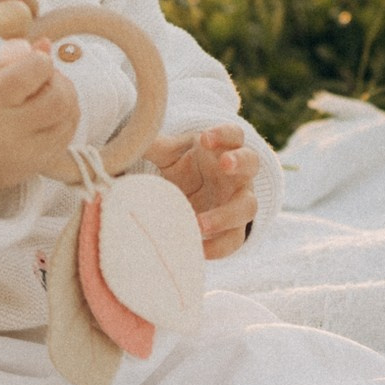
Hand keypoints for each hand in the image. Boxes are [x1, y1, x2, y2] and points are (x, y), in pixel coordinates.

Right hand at [0, 36, 81, 203]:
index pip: (31, 72)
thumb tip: (46, 44)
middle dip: (59, 80)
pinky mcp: (41, 164)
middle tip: (44, 78)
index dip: (40, 61)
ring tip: (46, 93)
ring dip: (66, 96)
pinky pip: (69, 133)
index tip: (32, 62)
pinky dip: (66, 116)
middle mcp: (7, 131)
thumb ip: (14, 61)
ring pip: (69, 115)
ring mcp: (27, 152)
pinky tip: (49, 112)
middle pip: (58, 97)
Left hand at [140, 122, 258, 258]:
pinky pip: (235, 239)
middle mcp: (238, 174)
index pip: (233, 134)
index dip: (223, 134)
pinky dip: (219, 247)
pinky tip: (199, 250)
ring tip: (200, 224)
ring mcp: (240, 201)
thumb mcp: (169, 155)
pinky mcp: (234, 228)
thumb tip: (133, 138)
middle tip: (224, 164)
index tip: (204, 138)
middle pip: (251, 162)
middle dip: (240, 162)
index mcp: (224, 149)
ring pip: (248, 206)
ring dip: (227, 215)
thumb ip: (155, 145)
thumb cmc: (185, 167)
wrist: (191, 195)